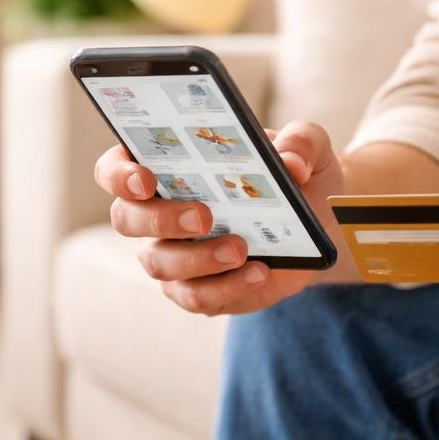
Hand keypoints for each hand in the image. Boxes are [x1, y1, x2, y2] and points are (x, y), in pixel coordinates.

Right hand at [93, 122, 345, 314]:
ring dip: (197, 258)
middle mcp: (157, 213)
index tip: (146, 178)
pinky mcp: (198, 291)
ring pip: (159, 264)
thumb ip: (301, 141)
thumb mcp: (308, 149)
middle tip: (203, 216)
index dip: (119, 175)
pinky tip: (260, 271)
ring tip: (240, 249)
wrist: (322, 228)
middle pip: (126, 219)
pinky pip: (196, 298)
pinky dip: (227, 287)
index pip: (115, 170)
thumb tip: (290, 163)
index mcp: (166, 167)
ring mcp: (172, 256)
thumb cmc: (298, 176)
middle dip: (160, 219)